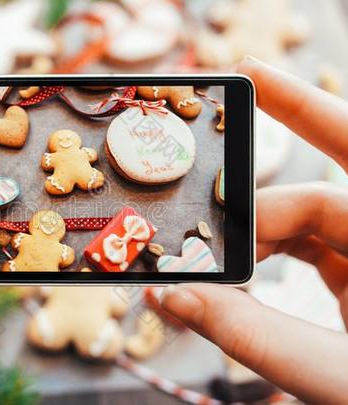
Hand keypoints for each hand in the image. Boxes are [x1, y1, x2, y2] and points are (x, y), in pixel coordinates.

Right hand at [160, 57, 347, 403]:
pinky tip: (235, 275)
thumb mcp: (333, 376)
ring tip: (208, 268)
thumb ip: (255, 337)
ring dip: (250, 242)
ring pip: (303, 225)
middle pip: (310, 198)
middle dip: (247, 215)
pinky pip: (304, 251)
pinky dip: (263, 261)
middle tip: (194, 236)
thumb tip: (173, 295)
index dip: (299, 107)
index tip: (247, 72)